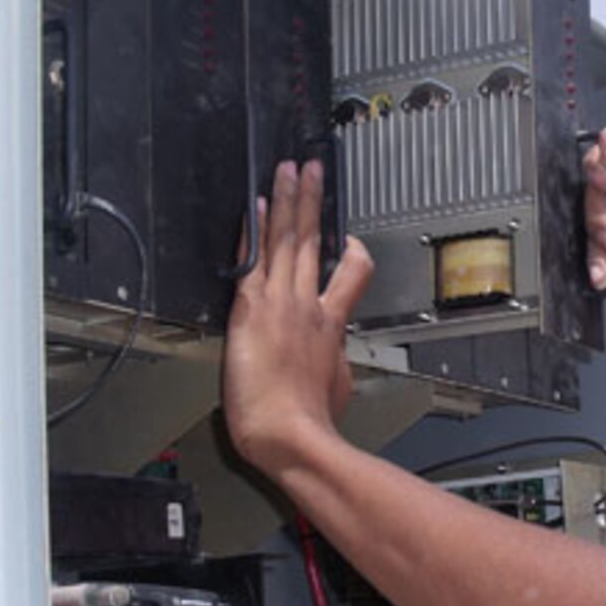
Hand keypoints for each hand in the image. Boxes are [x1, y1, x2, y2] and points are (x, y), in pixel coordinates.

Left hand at [223, 160, 373, 467]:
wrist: (291, 435)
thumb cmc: (312, 422)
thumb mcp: (338, 386)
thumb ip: (332, 362)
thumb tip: (332, 361)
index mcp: (332, 325)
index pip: (351, 273)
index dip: (353, 250)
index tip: (350, 237)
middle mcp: (308, 306)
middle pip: (314, 241)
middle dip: (313, 201)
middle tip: (312, 170)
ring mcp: (281, 303)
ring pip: (287, 239)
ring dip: (287, 200)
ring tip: (287, 170)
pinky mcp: (252, 310)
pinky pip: (253, 259)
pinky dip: (256, 230)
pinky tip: (256, 206)